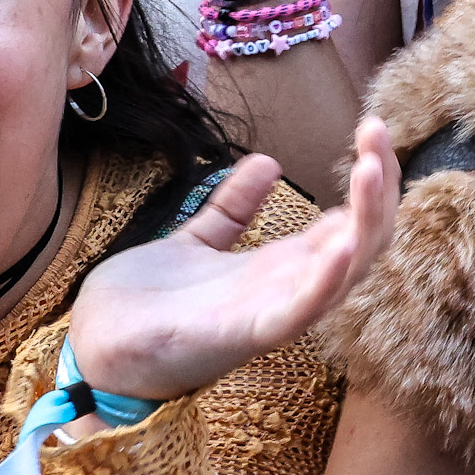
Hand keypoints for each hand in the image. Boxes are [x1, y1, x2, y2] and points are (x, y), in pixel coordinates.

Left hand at [61, 127, 397, 400]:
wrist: (95, 347)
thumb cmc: (146, 306)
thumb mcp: (196, 242)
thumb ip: (233, 209)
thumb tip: (269, 162)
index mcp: (281, 268)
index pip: (351, 223)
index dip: (371, 178)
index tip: (373, 127)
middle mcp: (288, 291)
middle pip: (363, 243)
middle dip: (380, 187)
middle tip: (378, 128)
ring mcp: (271, 315)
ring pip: (346, 274)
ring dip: (366, 221)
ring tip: (370, 169)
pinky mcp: (243, 336)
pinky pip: (300, 313)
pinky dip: (326, 281)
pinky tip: (344, 243)